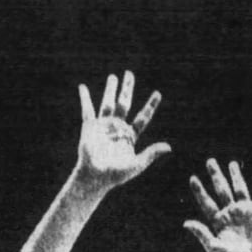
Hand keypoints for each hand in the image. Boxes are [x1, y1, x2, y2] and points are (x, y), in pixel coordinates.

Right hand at [74, 71, 170, 193]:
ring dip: (110, 89)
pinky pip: (87, 110)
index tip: (157, 94)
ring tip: (113, 77)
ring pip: (108, 103)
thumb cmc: (116, 175)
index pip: (143, 117)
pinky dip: (85, 98)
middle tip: (129, 74)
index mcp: (130, 135)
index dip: (150, 105)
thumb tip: (169, 147)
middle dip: (127, 88)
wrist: (95, 178)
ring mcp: (103, 126)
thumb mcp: (137, 164)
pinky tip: (83, 87)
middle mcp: (117, 127)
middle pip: (125, 103)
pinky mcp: (90, 127)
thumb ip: (151, 154)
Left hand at [185, 160, 251, 251]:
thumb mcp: (215, 248)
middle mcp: (232, 213)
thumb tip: (185, 223)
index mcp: (219, 221)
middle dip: (216, 176)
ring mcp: (246, 211)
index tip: (192, 178)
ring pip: (240, 188)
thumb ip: (202, 234)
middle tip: (210, 161)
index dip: (199, 191)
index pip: (207, 202)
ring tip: (232, 163)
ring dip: (236, 175)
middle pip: (221, 190)